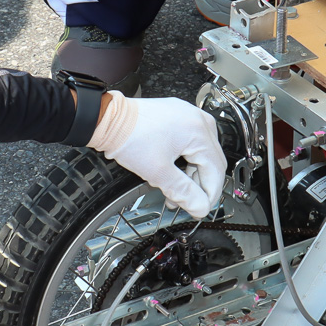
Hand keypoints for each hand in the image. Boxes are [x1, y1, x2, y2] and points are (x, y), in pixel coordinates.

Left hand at [89, 94, 224, 217]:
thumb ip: (183, 192)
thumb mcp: (158, 172)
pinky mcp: (179, 117)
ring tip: (173, 191)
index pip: (215, 171)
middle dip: (199, 185)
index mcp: (198, 131)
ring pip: (202, 153)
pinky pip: (192, 142)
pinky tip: (173, 173)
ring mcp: (189, 116)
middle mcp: (198, 120)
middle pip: (211, 162)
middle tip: (186, 202)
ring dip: (191, 174)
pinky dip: (185, 160)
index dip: (209, 194)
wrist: (109, 119)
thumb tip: (200, 207)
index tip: (200, 209)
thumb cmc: (129, 137)